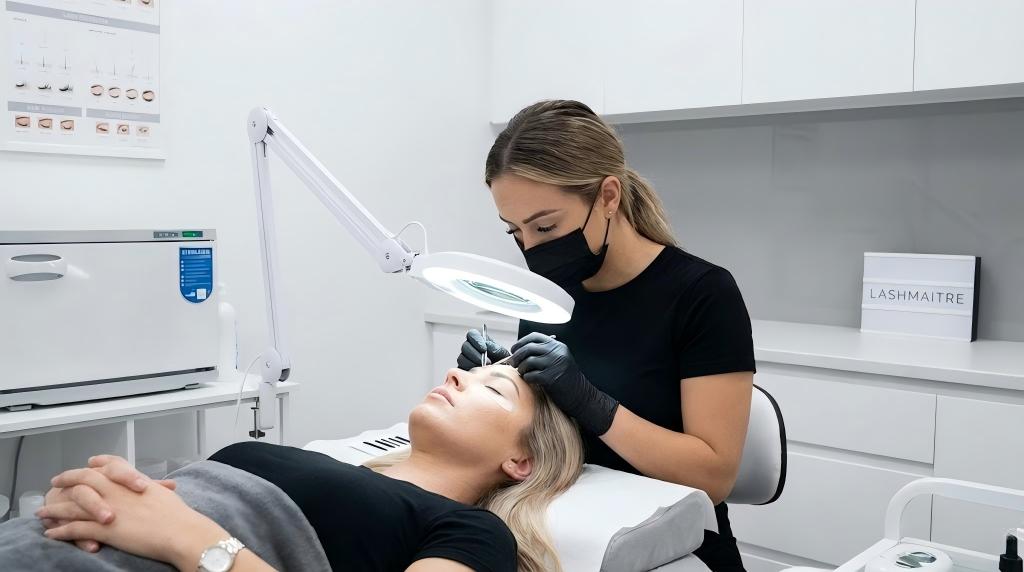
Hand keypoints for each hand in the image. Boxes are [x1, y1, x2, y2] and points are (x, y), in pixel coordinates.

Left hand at [38, 464, 226, 570]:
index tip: (89, 462)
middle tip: (55, 482)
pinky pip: (74, 529)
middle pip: (83, 480)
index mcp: (131, 480)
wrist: (179, 530)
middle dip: (66, 480)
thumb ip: (155, 488)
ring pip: (72, 505)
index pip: (109, 464)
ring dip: (55, 509)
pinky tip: (51, 533)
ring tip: (42, 512)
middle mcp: (115, 490)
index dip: (96, 463)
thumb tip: (158, 487)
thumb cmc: (177, 515)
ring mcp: (107, 508)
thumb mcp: (164, 495)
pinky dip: (60, 531)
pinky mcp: (103, 528)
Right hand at [457, 328, 510, 369]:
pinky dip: (470, 371)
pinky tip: (479, 374)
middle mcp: (470, 349)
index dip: (476, 339)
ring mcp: (465, 360)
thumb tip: (488, 345)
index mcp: (479, 341)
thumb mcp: (503, 354)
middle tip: (486, 361)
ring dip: (473, 363)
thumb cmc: (502, 363)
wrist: (501, 376)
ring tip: (484, 368)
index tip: (484, 348)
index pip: (471, 334)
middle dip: (475, 354)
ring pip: (461, 358)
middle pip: (465, 346)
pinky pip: (461, 369)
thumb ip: (496, 348)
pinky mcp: (463, 370)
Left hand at [510, 332, 618, 435]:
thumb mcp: (560, 360)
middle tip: (512, 363)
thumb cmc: (567, 380)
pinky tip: (529, 380)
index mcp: (558, 346)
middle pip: (528, 348)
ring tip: (523, 373)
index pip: (535, 337)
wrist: (581, 396)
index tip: (514, 349)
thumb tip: (522, 349)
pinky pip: (531, 375)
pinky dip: (527, 378)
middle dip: (516, 356)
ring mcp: (554, 364)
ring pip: (528, 361)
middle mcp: (557, 352)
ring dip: (521, 368)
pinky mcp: (551, 378)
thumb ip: (546, 352)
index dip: (521, 342)